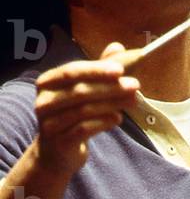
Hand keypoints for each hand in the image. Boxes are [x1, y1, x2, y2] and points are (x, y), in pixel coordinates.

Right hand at [33, 42, 139, 174]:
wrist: (57, 151)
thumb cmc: (72, 115)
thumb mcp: (83, 90)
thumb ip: (99, 69)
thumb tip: (117, 47)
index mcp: (48, 82)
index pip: (72, 71)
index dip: (96, 69)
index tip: (120, 69)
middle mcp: (44, 101)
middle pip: (79, 91)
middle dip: (110, 87)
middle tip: (135, 85)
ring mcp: (49, 123)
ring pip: (84, 110)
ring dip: (113, 104)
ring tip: (133, 101)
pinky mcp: (59, 141)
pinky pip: (84, 129)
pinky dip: (104, 122)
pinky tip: (118, 118)